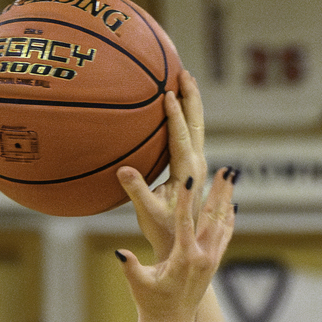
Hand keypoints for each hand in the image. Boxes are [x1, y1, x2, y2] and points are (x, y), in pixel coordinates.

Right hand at [115, 164, 235, 321]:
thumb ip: (130, 267)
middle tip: (228, 169)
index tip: (191, 178)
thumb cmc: (150, 303)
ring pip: (222, 224)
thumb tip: (119, 252)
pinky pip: (224, 237)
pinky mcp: (213, 265)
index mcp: (183, 258)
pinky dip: (228, 220)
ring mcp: (210, 261)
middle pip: (212, 218)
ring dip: (226, 200)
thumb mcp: (138, 284)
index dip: (187, 199)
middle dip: (219, 192)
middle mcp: (202, 257)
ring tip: (232, 178)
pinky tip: (232, 207)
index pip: (185, 222)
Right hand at [117, 71, 208, 260]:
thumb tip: (123, 170)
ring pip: (198, 128)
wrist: (183, 248)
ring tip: (186, 81)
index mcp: (188, 174)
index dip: (174, 115)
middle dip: (191, 98)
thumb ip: (137, 191)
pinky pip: (192, 138)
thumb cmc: (163, 233)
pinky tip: (182, 109)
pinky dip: (188, 119)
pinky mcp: (194, 170)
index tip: (167, 93)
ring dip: (192, 104)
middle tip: (184, 72)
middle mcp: (197, 167)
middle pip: (197, 125)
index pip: (182, 138)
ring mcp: (198, 168)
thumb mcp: (147, 213)